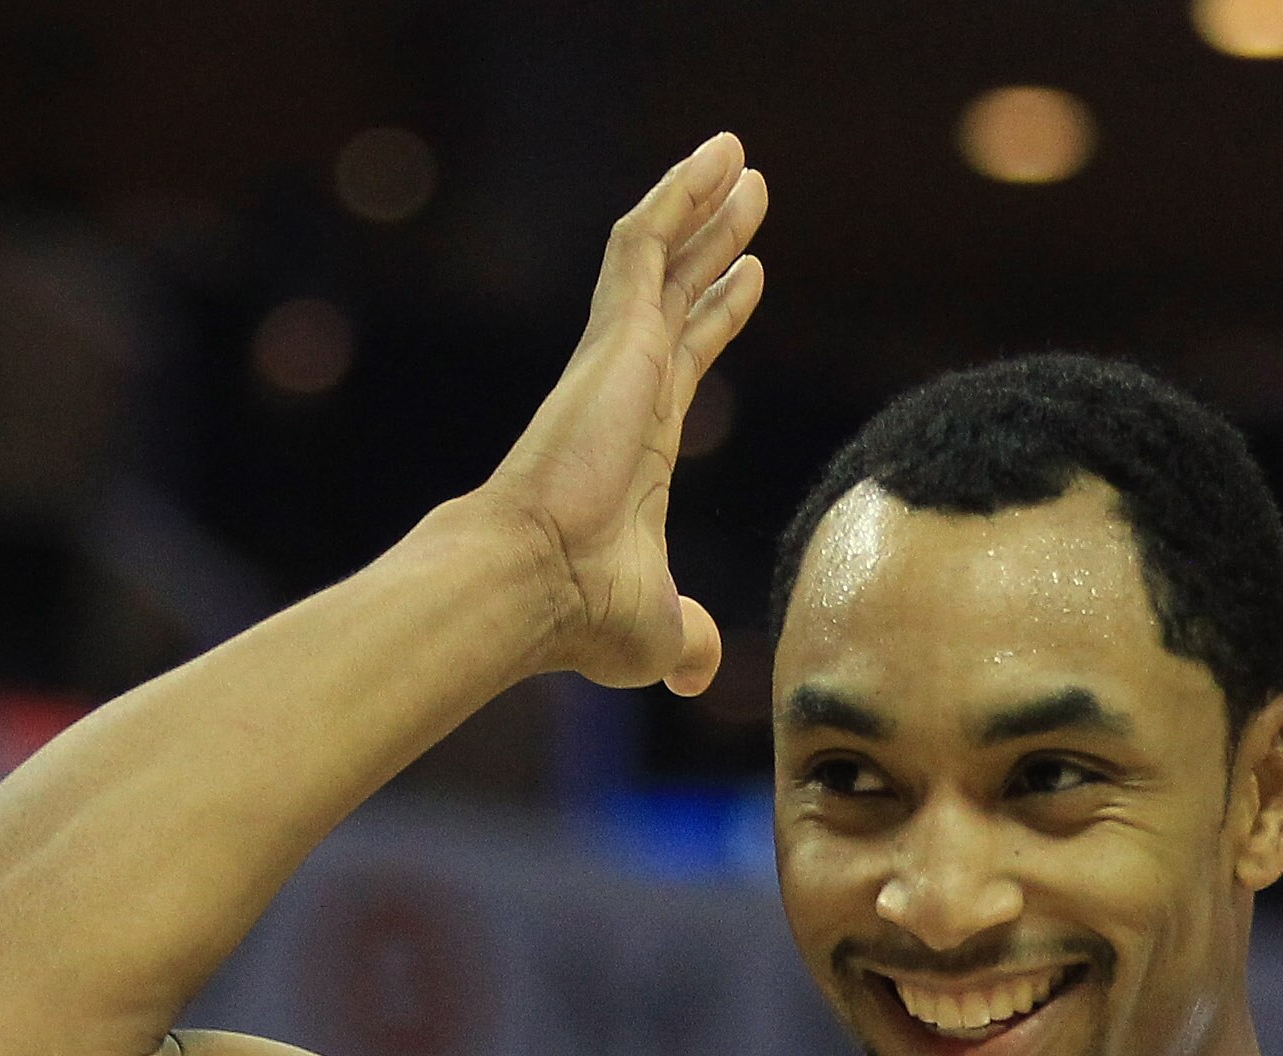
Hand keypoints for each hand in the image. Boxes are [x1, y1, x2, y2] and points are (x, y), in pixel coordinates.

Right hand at [474, 135, 766, 694]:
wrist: (535, 585)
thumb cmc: (583, 616)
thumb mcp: (660, 632)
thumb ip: (687, 639)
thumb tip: (702, 671)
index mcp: (642, 444)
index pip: (686, 360)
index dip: (716, 315)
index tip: (747, 275)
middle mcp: (629, 391)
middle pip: (679, 295)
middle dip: (714, 245)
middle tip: (748, 198)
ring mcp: (619, 360)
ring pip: (662, 255)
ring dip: (702, 204)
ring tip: (739, 155)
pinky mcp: (614, 339)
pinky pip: (645, 244)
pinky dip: (678, 198)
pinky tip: (715, 160)